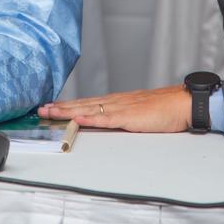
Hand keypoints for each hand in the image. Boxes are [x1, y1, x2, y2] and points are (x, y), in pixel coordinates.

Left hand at [37, 85, 191, 132]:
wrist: (183, 104)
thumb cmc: (165, 110)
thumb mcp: (139, 114)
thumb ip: (123, 117)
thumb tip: (109, 122)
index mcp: (117, 102)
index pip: (87, 103)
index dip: (68, 106)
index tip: (51, 107)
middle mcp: (115, 102)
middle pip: (82, 104)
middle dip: (60, 107)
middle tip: (40, 109)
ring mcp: (121, 108)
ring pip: (88, 109)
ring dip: (67, 111)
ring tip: (50, 112)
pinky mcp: (129, 117)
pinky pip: (105, 118)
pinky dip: (90, 118)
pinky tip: (77, 119)